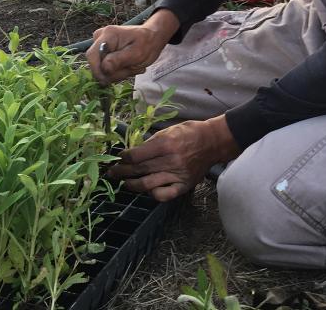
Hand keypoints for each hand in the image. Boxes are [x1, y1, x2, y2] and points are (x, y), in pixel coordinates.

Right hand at [87, 9, 179, 84]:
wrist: (151, 39)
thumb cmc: (147, 43)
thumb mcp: (137, 53)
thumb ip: (119, 60)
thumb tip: (104, 68)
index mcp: (108, 34)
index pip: (92, 55)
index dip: (97, 71)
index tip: (108, 80)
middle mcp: (100, 37)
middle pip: (97, 64)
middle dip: (113, 72)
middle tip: (131, 70)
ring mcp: (100, 44)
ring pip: (102, 68)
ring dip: (117, 73)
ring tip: (132, 67)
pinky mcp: (103, 52)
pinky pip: (105, 68)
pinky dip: (117, 71)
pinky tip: (128, 66)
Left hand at [107, 116, 240, 201]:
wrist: (213, 142)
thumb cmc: (190, 132)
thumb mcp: (169, 130)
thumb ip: (151, 142)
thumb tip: (133, 152)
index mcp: (166, 144)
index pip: (136, 156)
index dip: (123, 158)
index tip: (119, 157)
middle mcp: (171, 160)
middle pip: (139, 170)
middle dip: (122, 172)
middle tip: (112, 173)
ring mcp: (178, 174)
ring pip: (147, 184)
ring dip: (132, 184)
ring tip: (125, 183)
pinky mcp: (184, 185)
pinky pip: (164, 195)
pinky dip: (153, 194)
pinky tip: (148, 190)